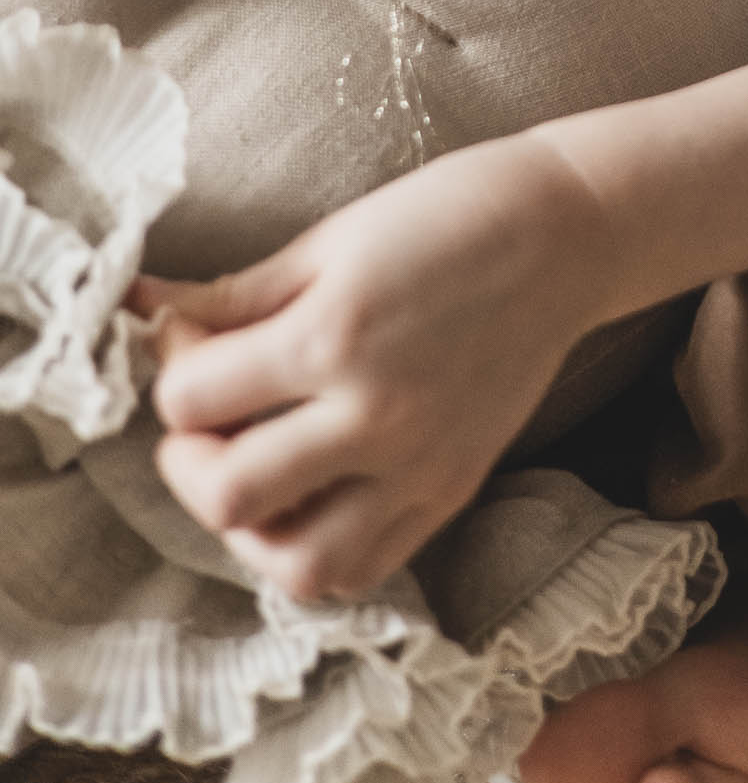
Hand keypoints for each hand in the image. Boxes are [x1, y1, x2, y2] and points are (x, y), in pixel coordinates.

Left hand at [138, 131, 606, 602]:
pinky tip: (306, 499)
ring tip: (249, 472)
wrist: (568, 231)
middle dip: (187, 457)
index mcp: (333, 335)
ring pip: (293, 563)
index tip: (191, 331)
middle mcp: (374, 415)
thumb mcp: (332, 238)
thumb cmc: (447, 213)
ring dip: (248, 528)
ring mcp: (418, 465)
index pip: (191, 396)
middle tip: (203, 415)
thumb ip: (234, 292)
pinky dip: (314, 553)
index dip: (171, 360)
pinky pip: (362, 568)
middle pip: (226, 493)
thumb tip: (143, 308)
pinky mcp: (452, 490)